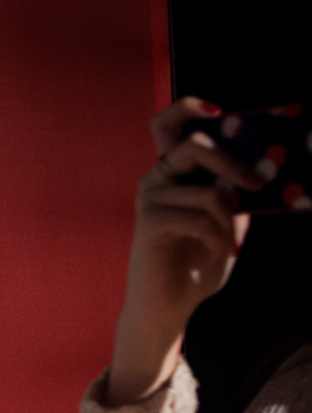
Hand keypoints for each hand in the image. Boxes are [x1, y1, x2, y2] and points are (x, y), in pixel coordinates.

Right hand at [108, 97, 261, 404]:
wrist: (168, 305)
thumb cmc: (195, 264)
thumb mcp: (227, 222)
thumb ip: (235, 194)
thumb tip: (262, 167)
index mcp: (173, 173)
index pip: (168, 123)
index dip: (191, 107)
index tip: (221, 110)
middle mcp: (157, 179)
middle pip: (195, 143)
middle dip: (231, 161)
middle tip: (254, 183)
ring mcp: (149, 199)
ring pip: (210, 192)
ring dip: (229, 223)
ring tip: (226, 246)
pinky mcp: (149, 221)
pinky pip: (201, 217)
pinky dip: (218, 239)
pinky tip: (214, 255)